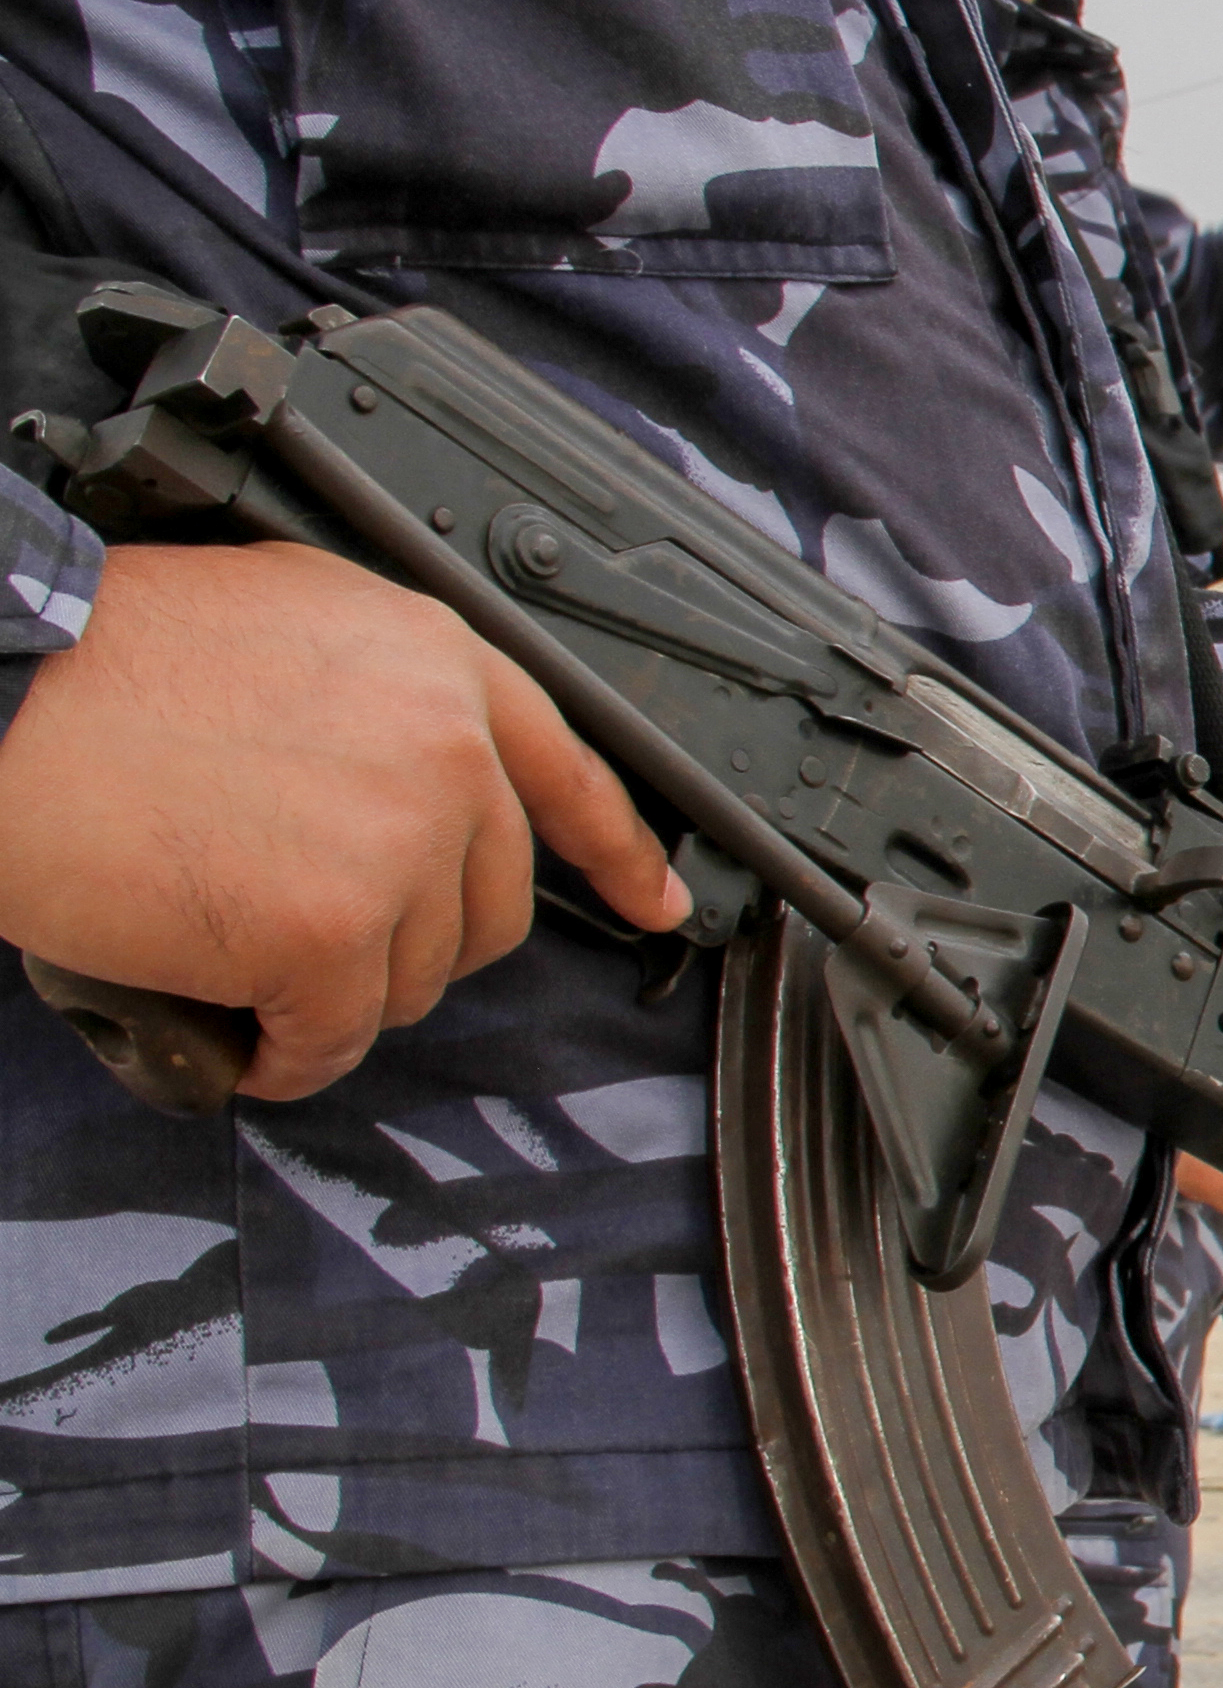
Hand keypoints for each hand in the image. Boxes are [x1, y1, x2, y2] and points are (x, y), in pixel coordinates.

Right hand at [0, 545, 683, 1101]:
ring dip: (341, 995)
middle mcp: (444, 746)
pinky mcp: (331, 931)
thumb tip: (423, 784)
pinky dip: (294, 1055)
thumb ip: (378, 700)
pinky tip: (251, 1037)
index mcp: (436, 662)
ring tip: (252, 963)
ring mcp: (398, 840)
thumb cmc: (100, 667)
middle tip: (316, 937)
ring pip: (417, 976)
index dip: (618, 851)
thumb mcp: (286, 632)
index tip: (658, 904)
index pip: (570, 770)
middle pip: (488, 902)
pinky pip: (341, 1036)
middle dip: (409, 940)